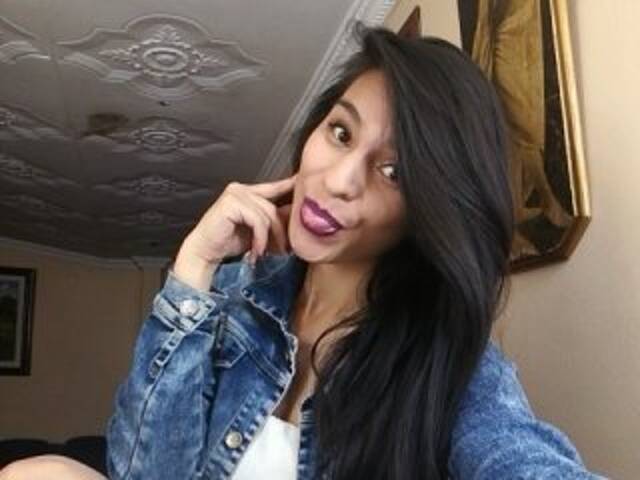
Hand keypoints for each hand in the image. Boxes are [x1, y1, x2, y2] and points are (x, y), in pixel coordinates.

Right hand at [173, 175, 295, 290]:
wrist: (205, 252)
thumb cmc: (229, 242)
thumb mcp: (257, 231)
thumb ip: (271, 221)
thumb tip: (296, 220)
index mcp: (248, 192)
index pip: (274, 188)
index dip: (289, 186)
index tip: (303, 184)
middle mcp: (242, 189)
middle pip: (273, 208)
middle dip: (280, 232)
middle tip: (282, 251)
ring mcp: (235, 193)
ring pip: (268, 215)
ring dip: (269, 238)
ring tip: (264, 253)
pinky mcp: (231, 202)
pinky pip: (258, 221)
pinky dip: (260, 239)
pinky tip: (256, 251)